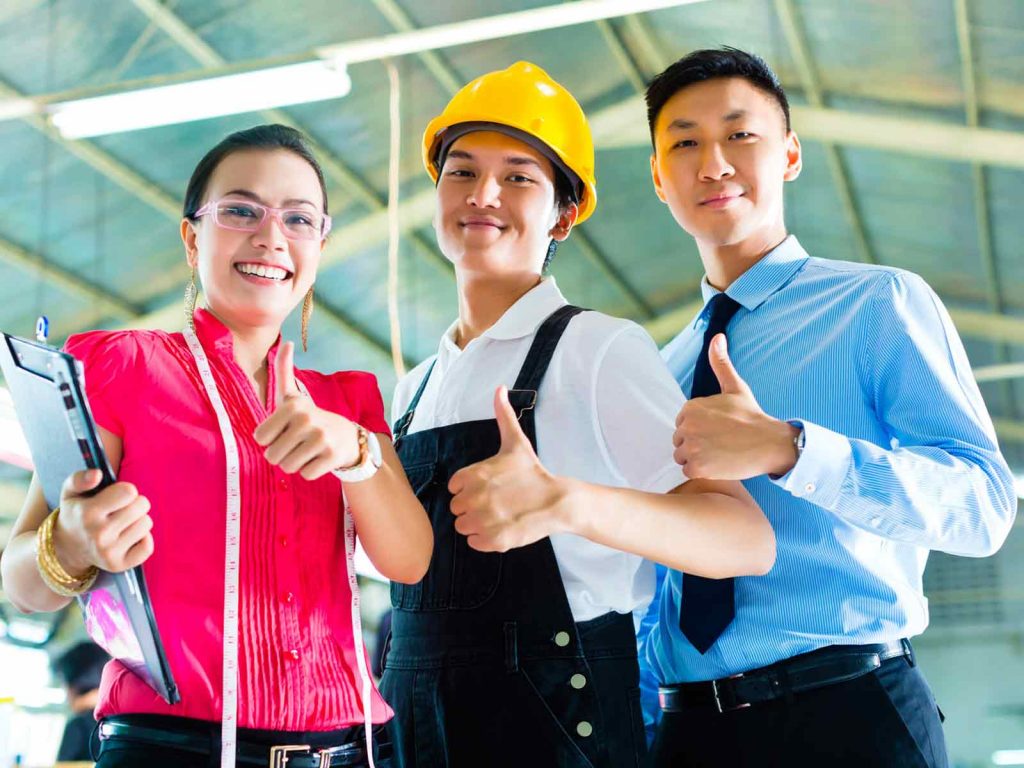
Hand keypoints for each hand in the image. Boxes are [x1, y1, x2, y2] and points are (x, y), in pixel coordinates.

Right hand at [53, 469, 153, 573]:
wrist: (66, 549)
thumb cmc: (76, 514)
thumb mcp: (70, 492)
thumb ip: (80, 478)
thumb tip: (98, 474)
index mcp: (88, 513)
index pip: (129, 492)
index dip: (125, 490)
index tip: (115, 496)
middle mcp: (99, 534)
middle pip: (142, 506)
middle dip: (134, 503)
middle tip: (120, 510)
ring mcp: (109, 553)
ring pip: (146, 523)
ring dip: (138, 520)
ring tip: (122, 524)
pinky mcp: (119, 565)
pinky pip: (148, 547)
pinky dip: (143, 540)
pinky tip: (127, 538)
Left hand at [253, 341, 360, 479]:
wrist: (348, 437)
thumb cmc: (310, 417)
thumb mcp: (294, 395)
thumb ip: (284, 369)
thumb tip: (286, 341)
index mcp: (292, 405)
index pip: (260, 438)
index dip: (270, 439)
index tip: (284, 431)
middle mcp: (306, 419)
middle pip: (272, 456)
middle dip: (282, 455)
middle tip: (297, 445)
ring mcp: (321, 438)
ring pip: (288, 467)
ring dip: (295, 464)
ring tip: (307, 451)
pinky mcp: (332, 456)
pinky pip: (306, 474)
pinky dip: (310, 471)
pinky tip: (319, 459)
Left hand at [448, 386, 570, 552]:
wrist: (558, 501)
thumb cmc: (533, 472)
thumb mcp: (516, 442)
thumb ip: (503, 415)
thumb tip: (499, 388)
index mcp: (474, 475)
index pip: (454, 487)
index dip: (469, 488)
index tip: (488, 487)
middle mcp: (475, 498)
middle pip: (457, 508)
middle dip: (473, 507)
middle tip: (496, 502)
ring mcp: (484, 520)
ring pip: (463, 527)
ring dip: (477, 524)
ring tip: (499, 515)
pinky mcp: (494, 540)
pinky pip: (474, 543)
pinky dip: (485, 539)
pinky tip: (502, 527)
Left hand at [673, 334, 798, 479]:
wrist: (770, 443)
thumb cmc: (751, 416)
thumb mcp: (735, 387)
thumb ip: (721, 363)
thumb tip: (717, 337)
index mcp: (690, 407)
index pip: (682, 424)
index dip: (700, 428)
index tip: (718, 429)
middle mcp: (687, 426)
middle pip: (679, 441)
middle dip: (696, 444)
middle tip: (721, 442)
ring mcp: (692, 447)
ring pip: (682, 456)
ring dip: (697, 458)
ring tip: (720, 453)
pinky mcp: (697, 467)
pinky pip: (688, 471)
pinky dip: (702, 471)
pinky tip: (719, 464)